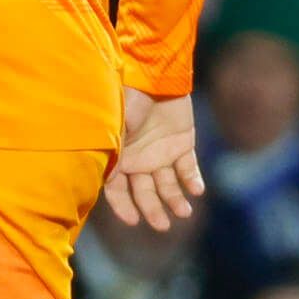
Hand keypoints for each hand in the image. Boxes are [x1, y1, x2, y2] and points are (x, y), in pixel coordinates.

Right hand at [105, 88, 204, 231]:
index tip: (133, 221)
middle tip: (163, 226)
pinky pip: (188, 168)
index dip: (123, 207)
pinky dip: (193, 180)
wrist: (153, 72)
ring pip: (168, 185)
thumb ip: (110, 155)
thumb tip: (101, 184)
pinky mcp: (183, 143)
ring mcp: (161, 152)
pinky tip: (197, 190)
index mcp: (119, 157)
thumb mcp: (113, 128)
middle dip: (153, 210)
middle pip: (145, 192)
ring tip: (184, 212)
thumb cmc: (126, 98)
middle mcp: (139, 159)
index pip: (117, 190)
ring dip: (175, 200)